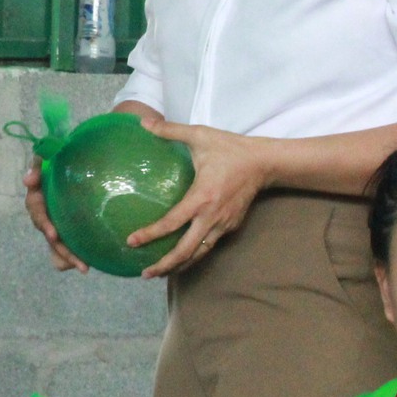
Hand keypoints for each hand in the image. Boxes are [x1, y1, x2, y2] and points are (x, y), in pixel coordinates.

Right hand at [23, 162, 81, 271]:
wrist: (66, 169)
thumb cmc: (55, 161)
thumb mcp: (44, 160)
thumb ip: (36, 166)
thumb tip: (27, 180)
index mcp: (36, 199)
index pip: (37, 212)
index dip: (45, 225)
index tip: (54, 235)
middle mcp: (43, 214)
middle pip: (49, 234)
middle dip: (61, 249)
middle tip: (75, 261)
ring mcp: (53, 223)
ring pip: (57, 245)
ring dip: (69, 257)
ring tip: (84, 268)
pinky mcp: (63, 229)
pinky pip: (65, 246)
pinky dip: (72, 257)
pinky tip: (86, 265)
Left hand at [130, 120, 270, 278]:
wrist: (264, 162)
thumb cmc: (230, 149)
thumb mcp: (200, 135)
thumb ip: (170, 130)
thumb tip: (143, 122)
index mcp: (201, 197)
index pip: (172, 222)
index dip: (151, 234)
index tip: (132, 241)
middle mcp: (212, 217)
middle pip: (186, 251)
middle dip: (165, 265)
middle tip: (144, 274)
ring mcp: (223, 225)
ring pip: (199, 254)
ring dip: (179, 266)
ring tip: (159, 273)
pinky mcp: (230, 227)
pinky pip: (209, 246)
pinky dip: (194, 256)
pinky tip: (181, 258)